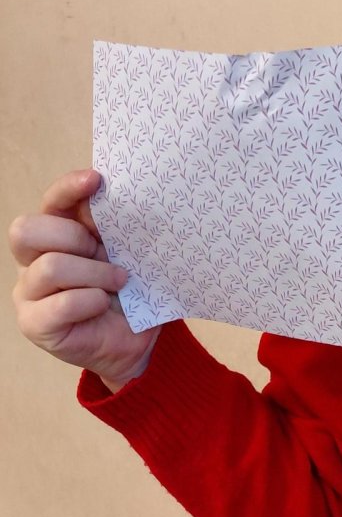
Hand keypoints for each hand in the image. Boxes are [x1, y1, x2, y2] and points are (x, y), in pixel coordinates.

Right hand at [9, 169, 159, 391]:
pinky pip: (60, 304)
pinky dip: (91, 301)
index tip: (97, 180)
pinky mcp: (34, 324)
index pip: (51, 200)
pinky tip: (104, 305)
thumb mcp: (127, 249)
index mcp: (57, 231)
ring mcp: (29, 293)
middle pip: (27, 229)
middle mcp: (33, 259)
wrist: (139, 336)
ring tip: (119, 282)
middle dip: (73, 237)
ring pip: (49, 267)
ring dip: (94, 273)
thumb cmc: (131, 287)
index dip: (69, 187)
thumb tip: (122, 195)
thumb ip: (117, 224)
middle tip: (104, 251)